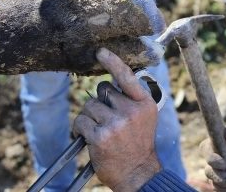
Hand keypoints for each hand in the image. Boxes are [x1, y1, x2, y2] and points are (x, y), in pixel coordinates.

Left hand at [72, 48, 160, 191]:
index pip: (126, 76)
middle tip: (107, 118)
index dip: (112, 62)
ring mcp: (115, 124)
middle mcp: (131, 111)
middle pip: (103, 90)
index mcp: (144, 103)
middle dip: (100, 101)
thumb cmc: (138, 143)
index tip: (100, 52)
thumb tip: (111, 84)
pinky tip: (90, 138)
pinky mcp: (100, 137)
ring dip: (89, 117)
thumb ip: (132, 99)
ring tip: (100, 130)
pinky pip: (81, 121)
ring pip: (89, 106)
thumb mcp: (145, 117)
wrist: (138, 173)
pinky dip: (80, 129)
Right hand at [201, 127, 225, 191]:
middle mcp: (217, 159)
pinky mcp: (220, 185)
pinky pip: (219, 190)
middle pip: (208, 168)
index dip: (211, 156)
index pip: (205, 147)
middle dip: (224, 176)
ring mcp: (217, 173)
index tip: (223, 165)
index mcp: (223, 146)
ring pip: (214, 181)